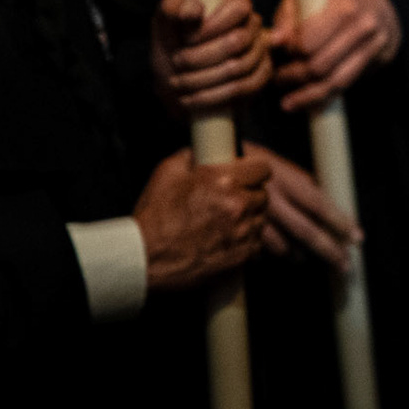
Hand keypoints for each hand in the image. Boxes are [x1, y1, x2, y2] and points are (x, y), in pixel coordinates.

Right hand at [132, 148, 269, 291]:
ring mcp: (242, 232)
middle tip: (232, 198)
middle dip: (249, 193)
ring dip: (248, 217)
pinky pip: (256, 241)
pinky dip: (245, 239)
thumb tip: (202, 149)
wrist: (145, 259)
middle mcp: (239, 205)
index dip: (253, 169)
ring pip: (261, 218)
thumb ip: (190, 155)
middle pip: (263, 194)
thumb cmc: (154, 217)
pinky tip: (226, 238)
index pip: (263, 168)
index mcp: (224, 180)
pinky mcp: (242, 255)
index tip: (246, 173)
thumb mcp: (167, 173)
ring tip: (226, 220)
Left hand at [149, 0, 270, 115]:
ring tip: (179, 82)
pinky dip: (212, 96)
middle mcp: (253, 25)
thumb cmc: (172, 44)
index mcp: (234, 3)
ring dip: (202, 78)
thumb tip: (194, 9)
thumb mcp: (164, 24)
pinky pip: (244, 88)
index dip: (212, 26)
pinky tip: (191, 98)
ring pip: (239, 67)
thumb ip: (174, 9)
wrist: (176, 80)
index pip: (238, 8)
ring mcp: (260, 51)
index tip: (186, 40)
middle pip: (238, 40)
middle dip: (201, 56)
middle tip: (177, 62)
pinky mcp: (260, 76)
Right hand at [241, 142, 361, 273]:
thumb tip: (325, 197)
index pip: (318, 204)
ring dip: (299, 255)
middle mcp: (269, 200)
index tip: (358, 236)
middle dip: (329, 250)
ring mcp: (250, 219)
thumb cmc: (238, 159)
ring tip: (306, 259)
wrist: (201, 163)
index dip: (339, 222)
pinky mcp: (232, 234)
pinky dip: (270, 253)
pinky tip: (275, 253)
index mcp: (282, 178)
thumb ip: (298, 180)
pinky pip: (258, 251)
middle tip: (345, 264)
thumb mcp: (270, 161)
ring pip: (283, 248)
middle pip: (306, 231)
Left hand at [269, 0, 401, 112]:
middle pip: (319, 66)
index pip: (308, 42)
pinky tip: (305, 105)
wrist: (376, 5)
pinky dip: (322, 99)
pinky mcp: (375, 62)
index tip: (279, 52)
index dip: (289, 52)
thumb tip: (273, 42)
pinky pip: (344, 87)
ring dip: (305, 94)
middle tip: (278, 78)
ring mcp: (373, 45)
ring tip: (286, 101)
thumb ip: (288, 17)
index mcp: (343, 6)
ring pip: (332, 82)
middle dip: (293, 76)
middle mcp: (362, 26)